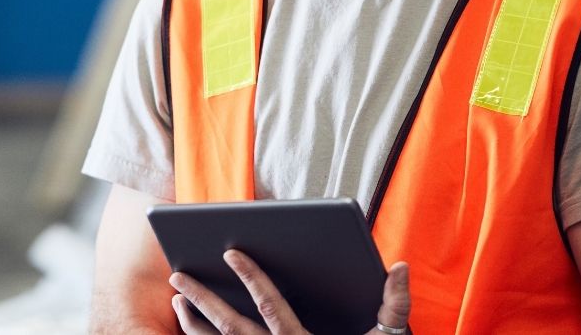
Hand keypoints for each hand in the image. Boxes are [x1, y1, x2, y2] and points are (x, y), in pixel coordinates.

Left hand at [168, 250, 410, 334]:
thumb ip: (394, 305)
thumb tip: (402, 267)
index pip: (272, 306)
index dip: (252, 278)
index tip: (230, 252)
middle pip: (232, 328)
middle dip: (203, 298)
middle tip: (178, 273)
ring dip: (194, 324)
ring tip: (178, 300)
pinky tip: (189, 327)